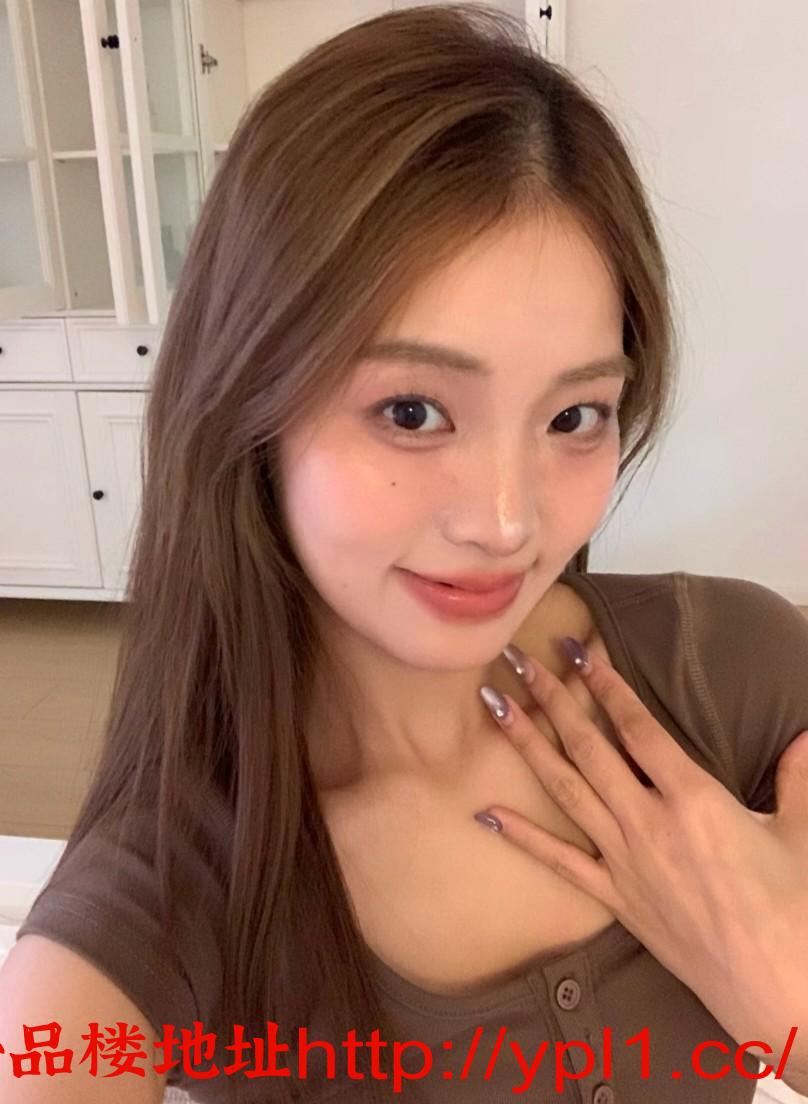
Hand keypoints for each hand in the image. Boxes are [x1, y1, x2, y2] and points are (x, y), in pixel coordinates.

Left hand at [475, 637, 807, 1075]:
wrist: (777, 989)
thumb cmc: (794, 910)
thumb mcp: (801, 833)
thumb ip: (798, 776)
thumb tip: (806, 734)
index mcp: (694, 798)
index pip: (637, 726)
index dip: (605, 683)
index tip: (577, 648)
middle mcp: (648, 821)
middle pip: (587, 746)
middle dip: (550, 697)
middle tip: (516, 658)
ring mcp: (625, 859)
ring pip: (565, 789)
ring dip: (527, 743)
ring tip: (493, 705)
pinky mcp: (615, 898)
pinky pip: (560, 862)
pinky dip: (522, 836)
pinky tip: (486, 812)